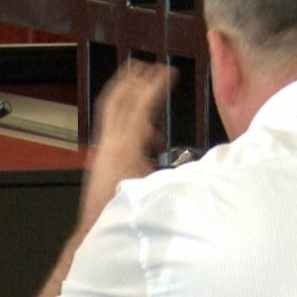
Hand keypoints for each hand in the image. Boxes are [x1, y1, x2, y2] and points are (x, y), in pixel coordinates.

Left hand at [81, 61, 177, 219]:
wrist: (97, 231)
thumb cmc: (125, 213)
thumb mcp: (157, 187)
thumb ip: (175, 168)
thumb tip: (200, 160)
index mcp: (125, 146)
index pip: (140, 105)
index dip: (155, 85)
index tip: (168, 72)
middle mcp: (109, 143)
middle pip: (117, 100)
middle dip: (132, 79)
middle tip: (146, 65)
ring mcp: (101, 149)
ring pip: (111, 112)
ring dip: (127, 95)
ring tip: (143, 86)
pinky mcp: (99, 158)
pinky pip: (112, 127)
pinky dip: (126, 118)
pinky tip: (144, 131)